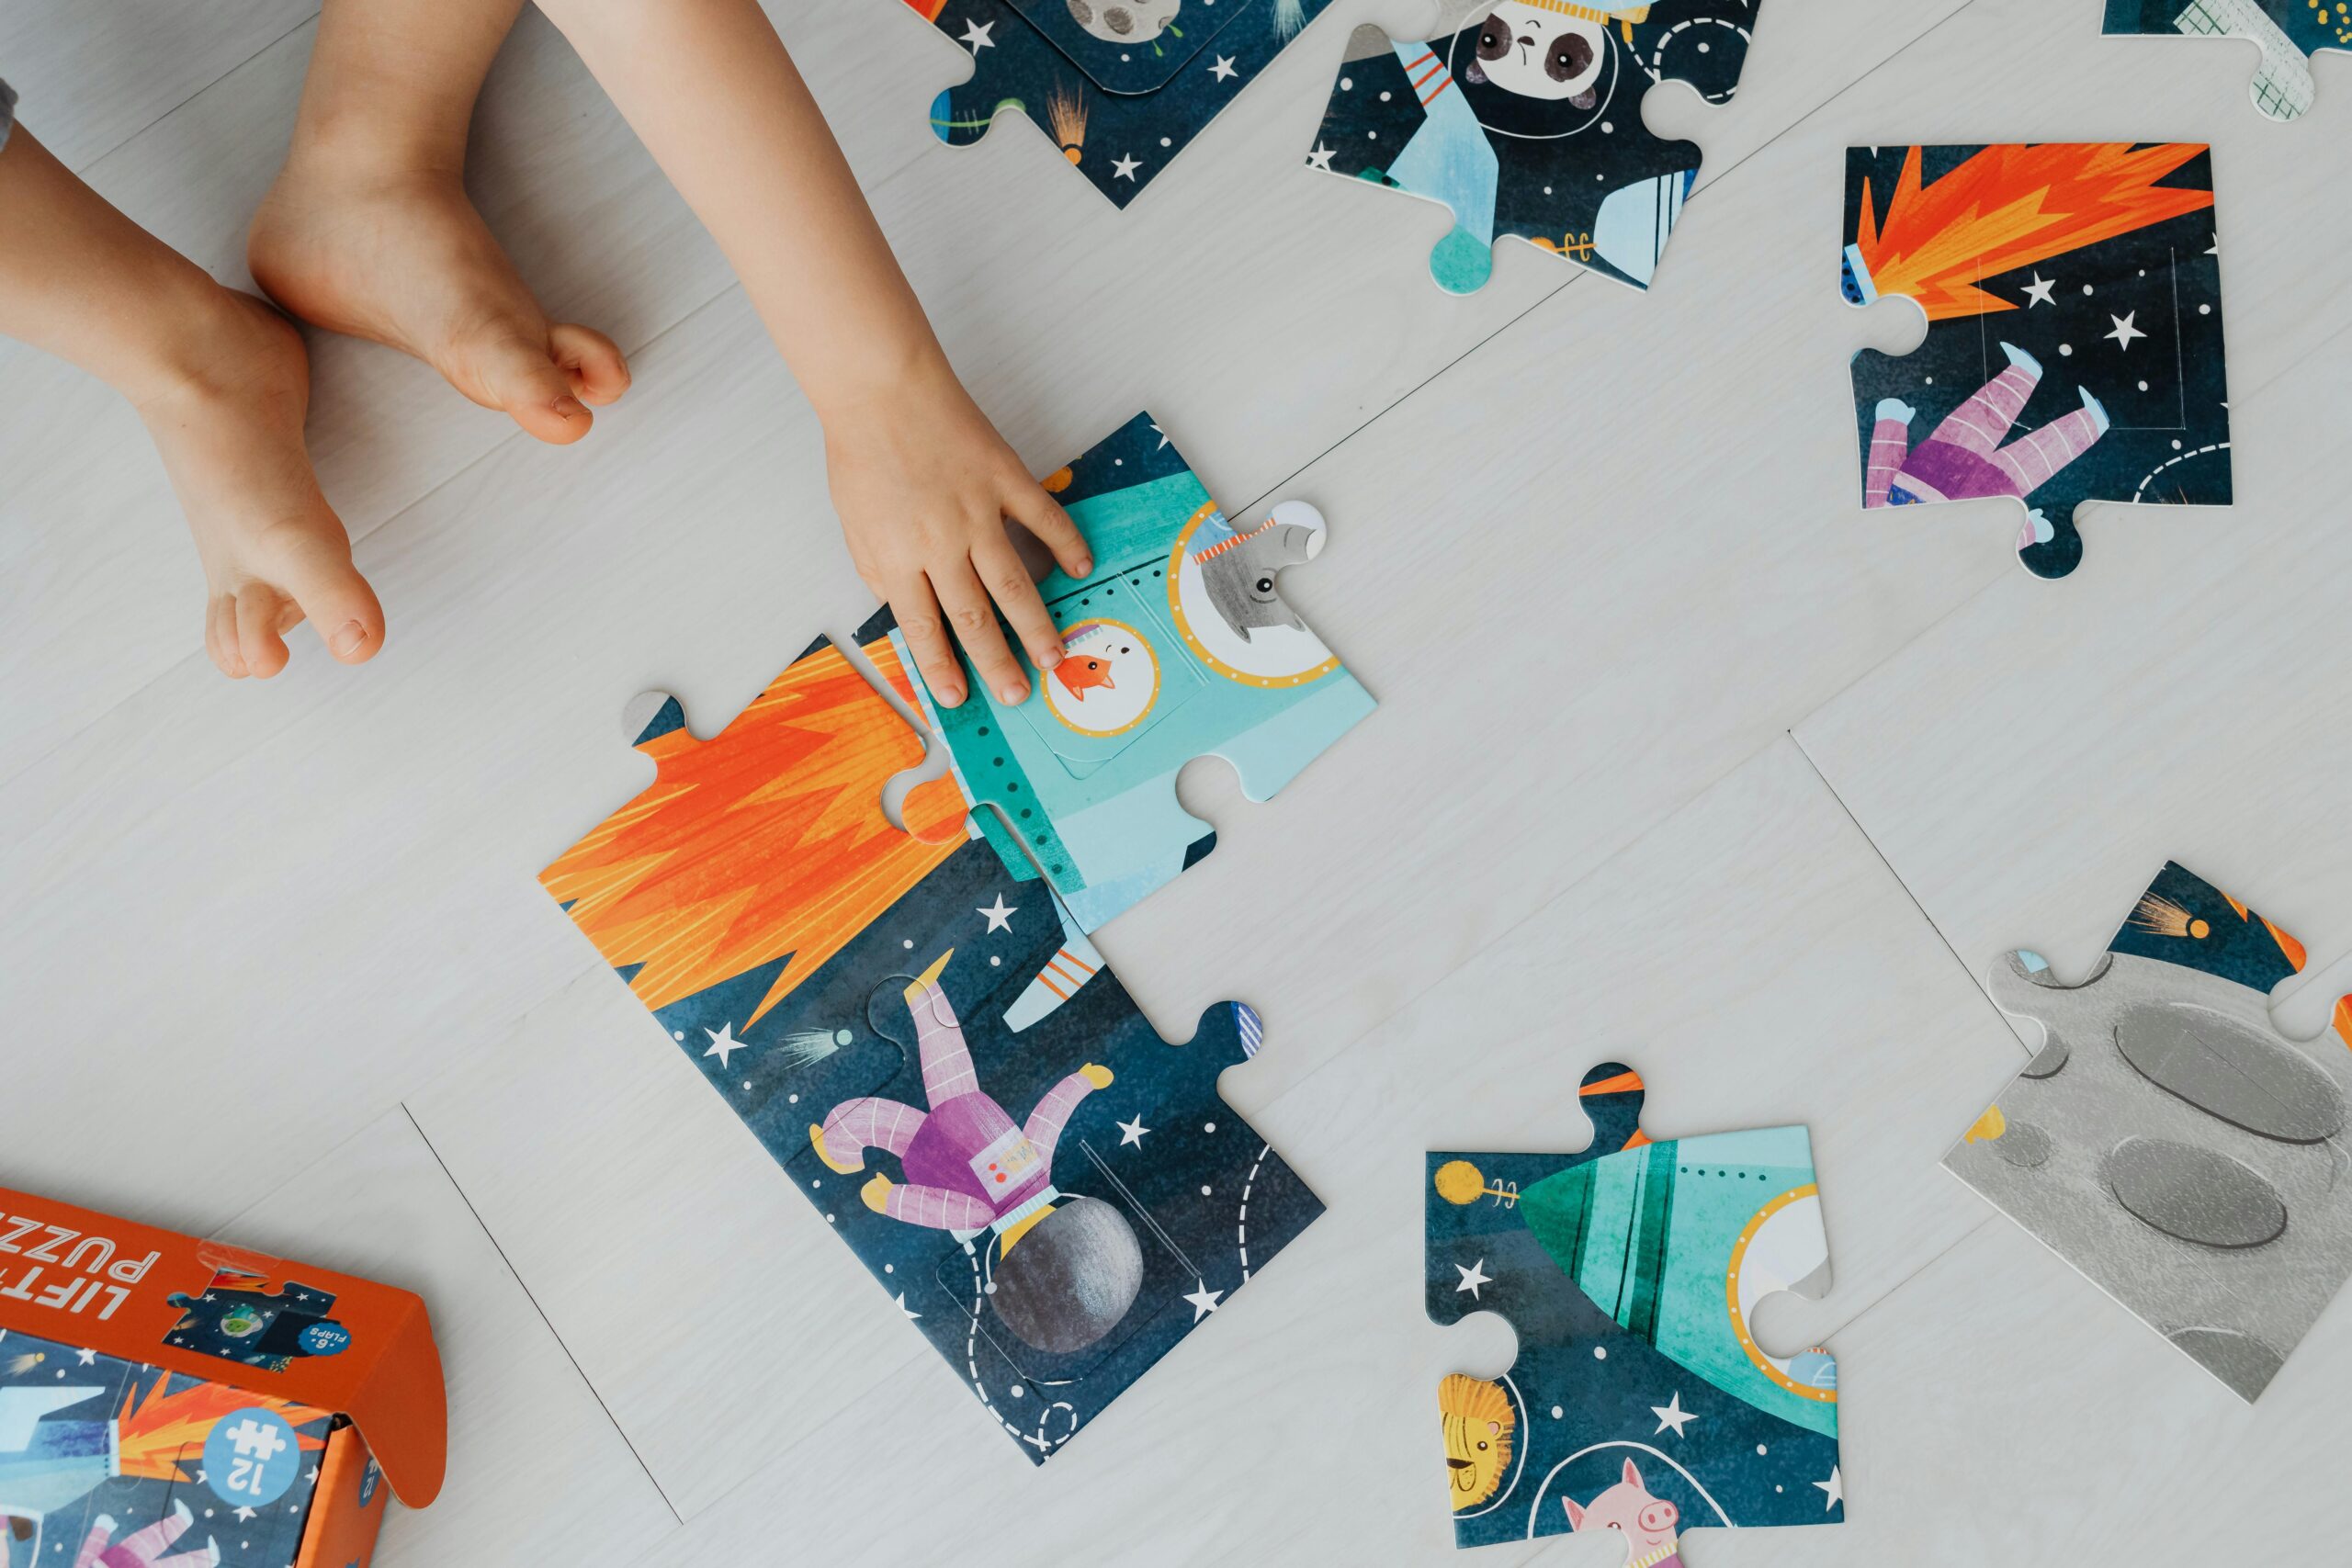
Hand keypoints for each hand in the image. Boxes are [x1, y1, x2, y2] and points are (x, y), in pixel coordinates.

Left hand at [824, 362, 1092, 707]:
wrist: (882, 388)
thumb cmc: (862, 451)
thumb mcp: (853, 523)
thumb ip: (876, 569)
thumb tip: (900, 605)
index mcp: (898, 557)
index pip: (924, 627)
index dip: (943, 667)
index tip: (960, 697)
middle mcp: (941, 544)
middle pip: (974, 617)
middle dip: (997, 662)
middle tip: (1018, 694)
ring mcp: (978, 512)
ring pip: (1013, 584)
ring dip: (1036, 625)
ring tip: (1053, 657)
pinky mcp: (1006, 479)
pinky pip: (1043, 519)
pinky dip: (1066, 545)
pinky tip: (1080, 569)